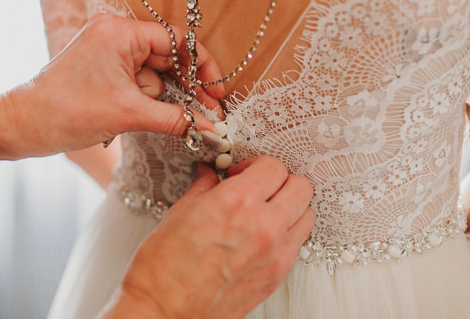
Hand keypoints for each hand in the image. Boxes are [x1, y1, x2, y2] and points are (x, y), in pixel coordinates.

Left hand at [0, 14, 225, 154]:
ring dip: (156, 99)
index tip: (217, 93)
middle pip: (167, 58)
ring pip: (152, 74)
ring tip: (141, 118)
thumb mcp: (129, 115)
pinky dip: (143, 100)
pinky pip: (135, 81)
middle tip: (206, 114)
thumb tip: (213, 129)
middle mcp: (114, 33)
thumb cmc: (67, 112)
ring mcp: (106, 50)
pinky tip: (139, 117)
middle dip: (182, 88)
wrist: (21, 125)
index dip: (202, 67)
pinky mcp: (100, 68)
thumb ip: (176, 119)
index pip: (177, 40)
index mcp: (120, 31)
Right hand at [105, 156, 315, 318]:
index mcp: (237, 202)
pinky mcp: (277, 277)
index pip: (273, 166)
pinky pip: (297, 243)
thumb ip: (203, 188)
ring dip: (290, 207)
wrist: (163, 312)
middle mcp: (264, 226)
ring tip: (265, 211)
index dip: (255, 165)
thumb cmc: (163, 270)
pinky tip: (262, 234)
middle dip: (280, 181)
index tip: (241, 173)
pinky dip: (287, 233)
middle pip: (301, 187)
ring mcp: (275, 254)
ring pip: (307, 215)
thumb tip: (209, 175)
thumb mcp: (180, 213)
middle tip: (258, 187)